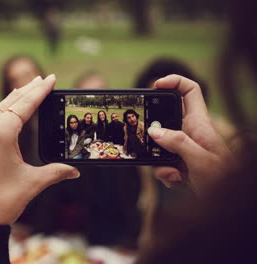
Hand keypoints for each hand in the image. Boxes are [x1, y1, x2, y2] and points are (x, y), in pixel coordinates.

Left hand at [0, 75, 79, 224]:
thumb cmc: (1, 201)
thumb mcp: (33, 183)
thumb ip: (56, 172)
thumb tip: (75, 171)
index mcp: (1, 134)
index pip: (25, 105)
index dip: (40, 91)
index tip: (51, 78)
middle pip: (12, 101)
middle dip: (30, 88)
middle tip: (45, 78)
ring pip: (2, 106)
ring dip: (18, 96)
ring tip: (31, 86)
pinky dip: (7, 107)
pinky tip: (13, 108)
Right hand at [148, 74, 232, 193]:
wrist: (227, 203)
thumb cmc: (223, 179)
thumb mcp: (199, 160)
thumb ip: (177, 143)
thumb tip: (154, 131)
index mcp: (200, 124)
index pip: (190, 91)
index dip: (174, 82)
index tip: (156, 85)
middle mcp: (191, 133)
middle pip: (165, 120)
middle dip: (154, 133)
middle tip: (150, 140)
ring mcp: (185, 149)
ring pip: (160, 146)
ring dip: (159, 162)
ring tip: (173, 173)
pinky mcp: (180, 163)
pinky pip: (162, 163)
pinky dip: (166, 174)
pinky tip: (177, 180)